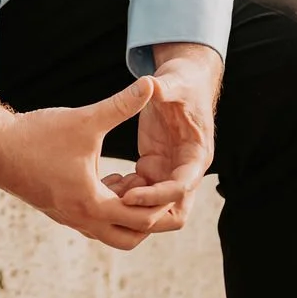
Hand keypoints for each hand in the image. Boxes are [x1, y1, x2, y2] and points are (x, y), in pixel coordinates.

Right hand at [0, 79, 176, 250]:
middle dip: (151, 219)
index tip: (177, 181)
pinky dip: (110, 206)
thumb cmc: (36, 135)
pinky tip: (112, 177)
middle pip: (131, 238)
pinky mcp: (59, 209)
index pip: (143, 218)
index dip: (164, 201)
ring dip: (129, 213)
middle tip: (163, 192)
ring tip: (137, 180)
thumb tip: (149, 83)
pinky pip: (95, 221)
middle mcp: (82, 219)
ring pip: (111, 232)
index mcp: (93, 203)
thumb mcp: (85, 119)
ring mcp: (69, 217)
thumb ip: (120, 104)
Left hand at [107, 44, 220, 231]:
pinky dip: (123, 194)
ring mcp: (168, 171)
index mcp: (196, 155)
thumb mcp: (173, 83)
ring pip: (154, 208)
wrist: (183, 81)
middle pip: (173, 212)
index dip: (156, 196)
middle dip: (146, 216)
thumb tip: (150, 84)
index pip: (181, 188)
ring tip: (99, 196)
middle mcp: (185, 170)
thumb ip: (163, 88)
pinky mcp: (152, 167)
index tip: (127, 197)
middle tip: (110, 208)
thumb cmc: (182, 82)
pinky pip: (139, 192)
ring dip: (131, 208)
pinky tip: (100, 185)